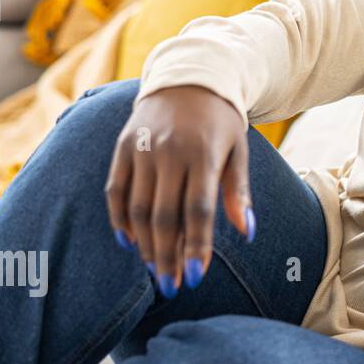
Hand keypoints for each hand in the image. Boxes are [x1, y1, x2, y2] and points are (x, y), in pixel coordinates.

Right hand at [104, 85, 255, 297]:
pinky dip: (119, 219)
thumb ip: (239, 191)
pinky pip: (116, 190)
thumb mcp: (239, 149)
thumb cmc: (220, 120)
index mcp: (205, 154)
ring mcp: (143, 149)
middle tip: (171, 287)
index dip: (196, 246)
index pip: (199, 210)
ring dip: (146, 244)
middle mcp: (170, 152)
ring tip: (155, 270)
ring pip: (138, 208)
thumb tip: (248, 231)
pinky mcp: (122, 146)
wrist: (189, 76)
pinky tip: (129, 242)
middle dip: (168, 255)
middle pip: (165, 215)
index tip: (195, 278)